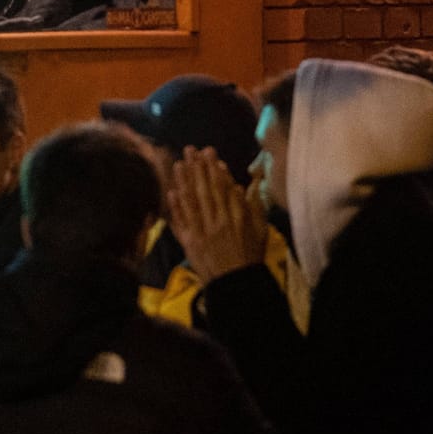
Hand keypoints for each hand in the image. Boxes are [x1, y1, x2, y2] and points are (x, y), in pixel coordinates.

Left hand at [168, 147, 265, 282]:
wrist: (236, 284)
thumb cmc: (251, 255)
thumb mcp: (261, 229)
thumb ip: (253, 206)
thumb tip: (239, 185)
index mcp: (236, 217)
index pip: (223, 188)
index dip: (215, 169)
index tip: (210, 153)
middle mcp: (217, 221)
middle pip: (205, 190)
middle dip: (198, 168)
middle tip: (191, 149)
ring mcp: (201, 232)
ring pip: (191, 202)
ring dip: (183, 181)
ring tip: (178, 164)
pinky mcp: (189, 243)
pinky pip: (181, 222)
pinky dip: (175, 207)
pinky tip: (171, 191)